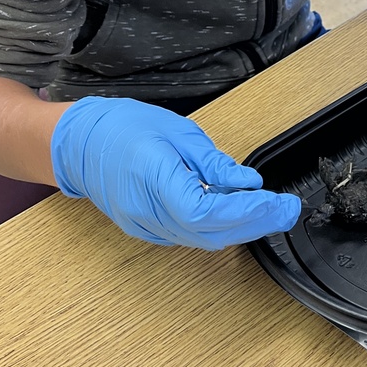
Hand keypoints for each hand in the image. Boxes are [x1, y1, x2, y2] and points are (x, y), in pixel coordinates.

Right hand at [50, 97, 300, 248]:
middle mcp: (148, 213)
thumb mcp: (176, 132)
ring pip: (203, 239)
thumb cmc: (122, 128)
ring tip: (272, 211)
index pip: (208, 213)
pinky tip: (239, 213)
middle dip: (256, 223)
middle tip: (287, 209)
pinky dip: (219, 227)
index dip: (248, 213)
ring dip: (241, 228)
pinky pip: (190, 235)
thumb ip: (213, 163)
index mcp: (154, 182)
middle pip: (211, 233)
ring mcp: (145, 226)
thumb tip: (248, 183)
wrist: (78, 142)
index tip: (277, 202)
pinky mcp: (148, 228)